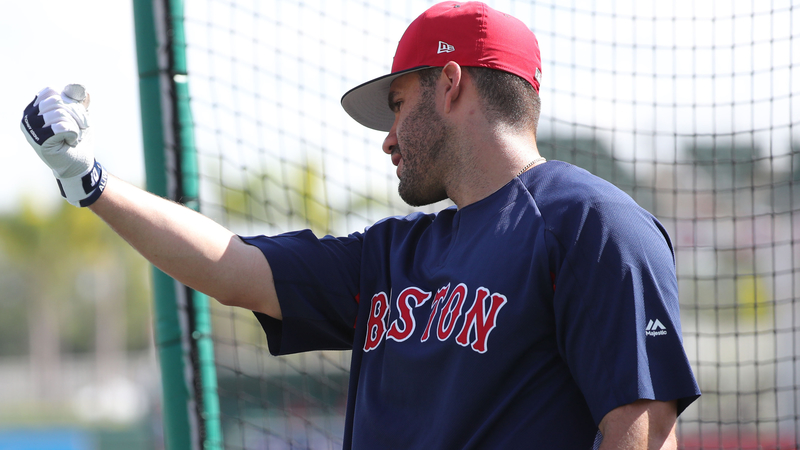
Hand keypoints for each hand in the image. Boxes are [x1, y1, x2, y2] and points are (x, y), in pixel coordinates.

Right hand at [20, 84, 106, 206]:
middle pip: (55, 101)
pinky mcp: (40, 141)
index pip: (50, 92)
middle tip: (77, 127)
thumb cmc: (77, 140)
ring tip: (73, 135)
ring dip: (75, 125)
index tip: (72, 116)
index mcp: (34, 108)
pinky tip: (70, 141)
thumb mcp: (79, 117)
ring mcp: (32, 130)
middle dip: (74, 114)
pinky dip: (73, 133)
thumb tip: (83, 90)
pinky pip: (61, 127)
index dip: (67, 100)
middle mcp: (28, 117)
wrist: (80, 164)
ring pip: (59, 113)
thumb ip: (79, 102)